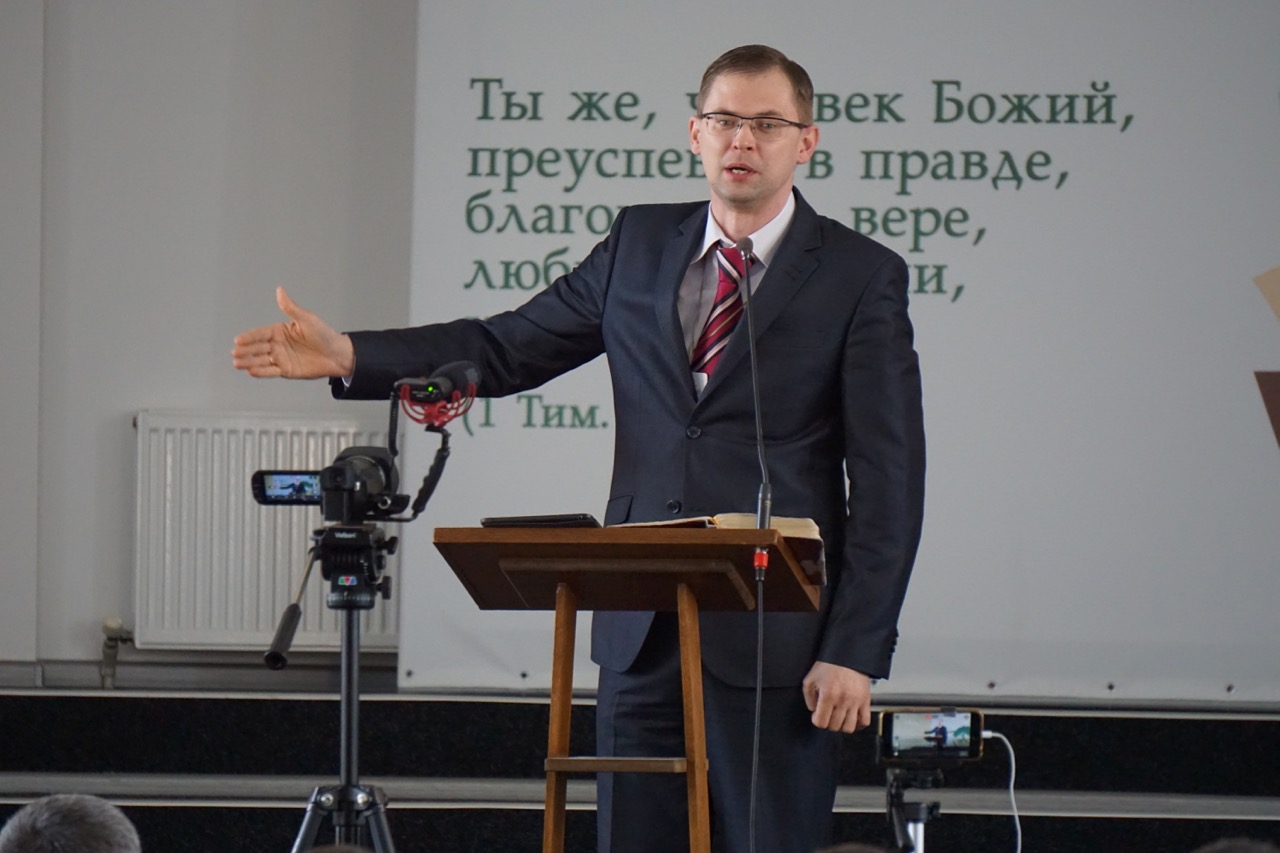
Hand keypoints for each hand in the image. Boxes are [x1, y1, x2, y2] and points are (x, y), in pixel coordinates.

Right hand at [231, 287, 354, 378]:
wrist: (337, 354)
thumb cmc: (324, 334)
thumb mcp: (306, 319)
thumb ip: (290, 308)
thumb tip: (280, 290)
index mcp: (280, 331)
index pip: (260, 333)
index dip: (249, 337)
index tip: (238, 340)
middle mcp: (278, 344)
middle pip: (257, 347)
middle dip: (245, 350)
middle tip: (235, 353)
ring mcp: (281, 358)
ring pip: (261, 360)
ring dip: (249, 362)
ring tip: (237, 364)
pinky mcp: (286, 370)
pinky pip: (271, 371)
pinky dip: (261, 372)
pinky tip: (251, 371)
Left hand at [802, 662, 871, 732]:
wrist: (847, 655)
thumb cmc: (828, 665)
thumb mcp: (810, 679)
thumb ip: (809, 698)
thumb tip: (814, 711)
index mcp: (828, 695)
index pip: (821, 722)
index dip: (817, 720)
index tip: (817, 715)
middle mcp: (842, 700)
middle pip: (834, 726)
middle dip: (828, 722)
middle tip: (827, 714)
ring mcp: (855, 702)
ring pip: (849, 727)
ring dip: (842, 725)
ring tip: (839, 717)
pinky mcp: (866, 700)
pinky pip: (865, 721)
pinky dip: (859, 724)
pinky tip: (852, 718)